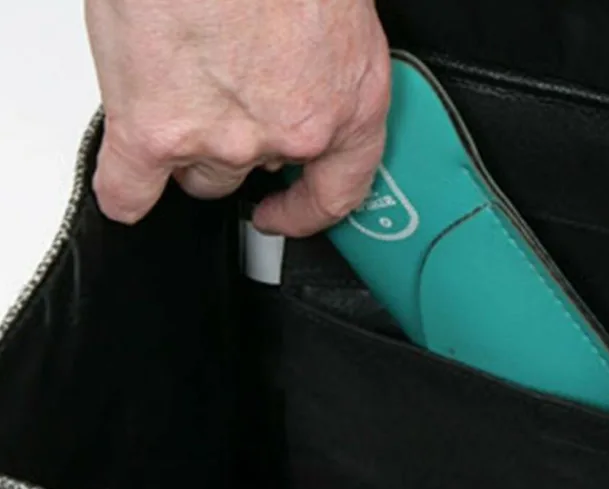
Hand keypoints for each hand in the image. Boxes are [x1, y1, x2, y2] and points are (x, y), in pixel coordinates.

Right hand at [85, 0, 390, 235]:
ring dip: (184, 144)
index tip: (282, 213)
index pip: (337, 192)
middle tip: (212, 99)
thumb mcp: (329, 10)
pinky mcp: (156, 130)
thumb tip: (288, 65)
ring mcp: (223, 138)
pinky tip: (128, 187)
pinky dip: (127, 192)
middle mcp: (290, 132)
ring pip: (198, 173)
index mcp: (347, 103)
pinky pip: (131, 188)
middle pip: (253, 171)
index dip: (306, 211)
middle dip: (232, 143)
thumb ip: (314, 59)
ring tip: (169, 85)